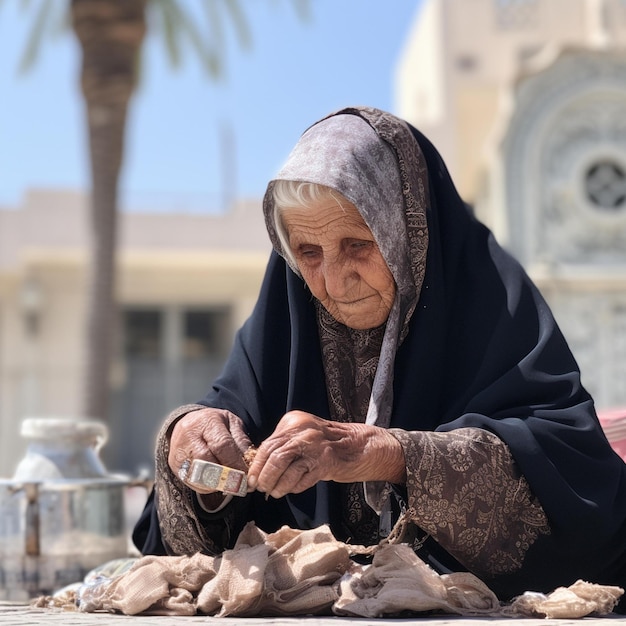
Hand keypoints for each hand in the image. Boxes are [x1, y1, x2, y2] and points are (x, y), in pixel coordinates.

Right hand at [168, 408, 251, 494]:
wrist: (191, 422)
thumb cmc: (215, 424)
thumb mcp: (232, 423)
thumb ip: (241, 441)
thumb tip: (250, 463)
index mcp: (207, 421)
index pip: (221, 445)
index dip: (235, 463)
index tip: (247, 475)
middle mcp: (189, 435)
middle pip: (207, 462)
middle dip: (226, 477)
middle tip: (240, 484)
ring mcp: (179, 451)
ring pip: (197, 475)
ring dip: (217, 484)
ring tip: (230, 484)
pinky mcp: (174, 465)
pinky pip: (192, 483)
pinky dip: (207, 487)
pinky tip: (217, 483)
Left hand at [247, 410, 405, 498]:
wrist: (361, 446)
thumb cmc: (328, 444)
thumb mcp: (304, 436)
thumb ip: (284, 445)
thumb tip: (259, 467)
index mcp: (295, 421)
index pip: (268, 444)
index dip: (257, 464)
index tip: (252, 479)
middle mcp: (304, 429)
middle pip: (273, 455)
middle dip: (263, 476)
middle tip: (261, 488)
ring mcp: (315, 444)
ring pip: (284, 466)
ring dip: (276, 484)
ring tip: (275, 492)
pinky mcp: (326, 461)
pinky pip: (302, 478)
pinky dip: (294, 487)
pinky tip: (292, 489)